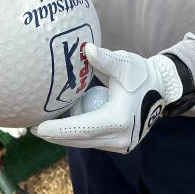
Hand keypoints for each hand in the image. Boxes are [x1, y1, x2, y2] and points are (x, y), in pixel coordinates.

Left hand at [31, 44, 193, 152]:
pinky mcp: (120, 144)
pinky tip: (70, 118)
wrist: (161, 88)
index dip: (59, 129)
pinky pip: (93, 139)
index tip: (39, 128)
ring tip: (51, 119)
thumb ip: (105, 59)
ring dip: (68, 132)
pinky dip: (81, 131)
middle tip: (33, 127)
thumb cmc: (140, 73)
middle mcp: (120, 137)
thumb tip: (86, 49)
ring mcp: (121, 144)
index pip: (82, 128)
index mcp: (119, 119)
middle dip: (56, 135)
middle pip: (79, 140)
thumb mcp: (124, 64)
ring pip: (85, 141)